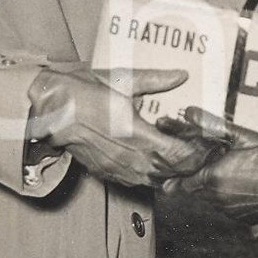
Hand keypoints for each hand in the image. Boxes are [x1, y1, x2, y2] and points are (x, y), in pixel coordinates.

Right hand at [27, 67, 215, 188]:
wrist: (49, 110)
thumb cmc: (83, 91)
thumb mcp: (122, 79)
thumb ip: (156, 80)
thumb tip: (181, 75)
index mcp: (137, 134)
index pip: (180, 155)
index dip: (199, 151)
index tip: (208, 141)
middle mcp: (130, 158)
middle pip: (173, 173)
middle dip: (191, 163)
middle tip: (202, 150)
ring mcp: (119, 169)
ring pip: (158, 181)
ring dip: (173, 171)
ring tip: (182, 156)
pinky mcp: (108, 173)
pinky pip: (139, 182)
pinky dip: (153, 175)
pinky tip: (157, 161)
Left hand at [159, 108, 257, 226]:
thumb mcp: (240, 136)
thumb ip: (211, 125)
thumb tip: (189, 111)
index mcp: (212, 177)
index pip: (185, 182)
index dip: (182, 177)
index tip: (180, 175)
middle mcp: (217, 198)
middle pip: (200, 191)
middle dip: (204, 181)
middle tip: (220, 169)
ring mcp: (230, 211)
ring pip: (215, 201)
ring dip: (219, 190)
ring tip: (238, 177)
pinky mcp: (243, 220)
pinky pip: (230, 209)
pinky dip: (233, 200)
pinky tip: (247, 189)